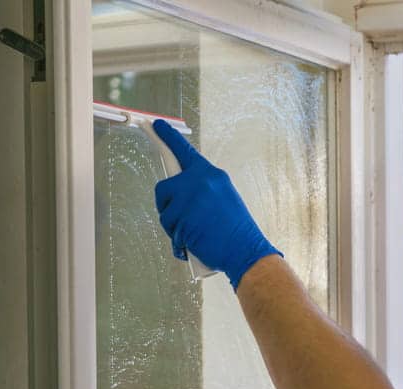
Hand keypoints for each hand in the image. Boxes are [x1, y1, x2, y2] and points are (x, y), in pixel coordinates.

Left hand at [151, 119, 281, 288]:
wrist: (246, 250)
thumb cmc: (236, 230)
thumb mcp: (224, 198)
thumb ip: (202, 190)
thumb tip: (179, 193)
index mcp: (211, 175)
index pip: (184, 152)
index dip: (168, 137)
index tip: (157, 125)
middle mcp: (199, 181)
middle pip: (164, 187)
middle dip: (166, 204)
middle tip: (179, 217)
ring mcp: (189, 199)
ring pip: (164, 211)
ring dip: (173, 226)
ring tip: (195, 233)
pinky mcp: (182, 218)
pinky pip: (169, 230)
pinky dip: (178, 241)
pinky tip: (194, 244)